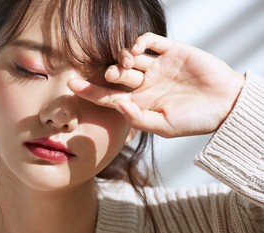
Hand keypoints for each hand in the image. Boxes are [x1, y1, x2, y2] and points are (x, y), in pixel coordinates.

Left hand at [68, 32, 244, 137]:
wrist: (225, 106)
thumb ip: (138, 118)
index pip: (108, 96)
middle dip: (109, 74)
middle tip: (112, 76)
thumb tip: (116, 105)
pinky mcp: (172, 51)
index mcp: (140, 103)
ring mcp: (158, 67)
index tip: (70, 84)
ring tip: (126, 63)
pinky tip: (137, 49)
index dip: (89, 91)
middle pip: (116, 75)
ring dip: (122, 58)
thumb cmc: (195, 121)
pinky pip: (151, 41)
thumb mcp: (165, 126)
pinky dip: (140, 42)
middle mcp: (145, 84)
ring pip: (130, 57)